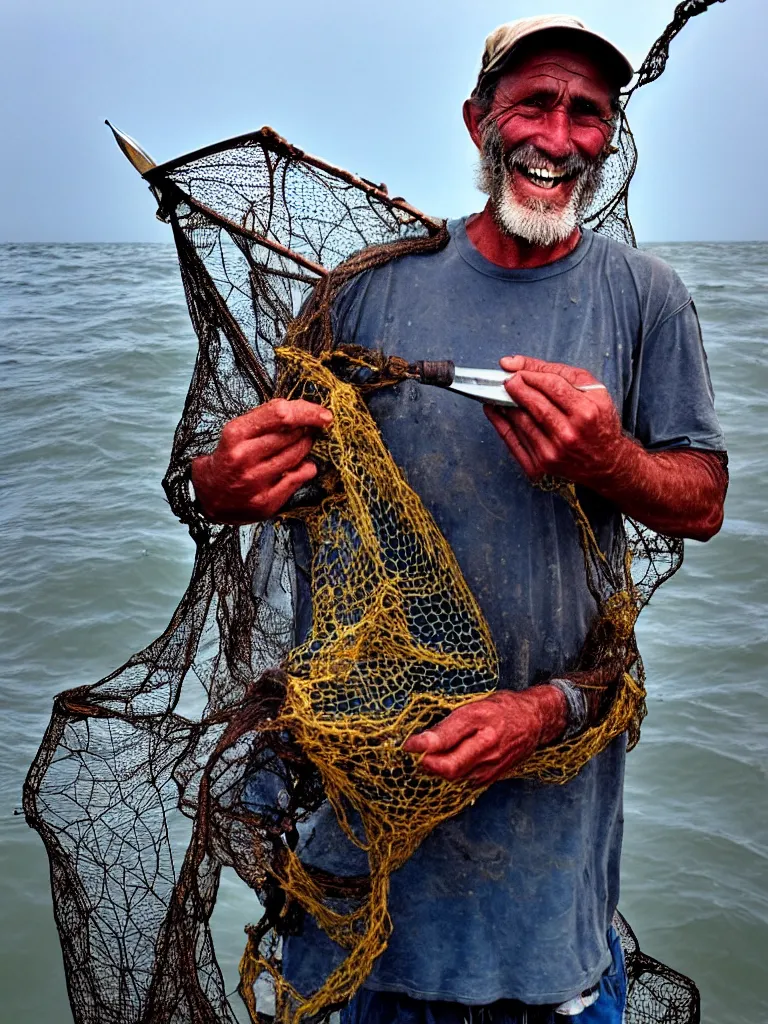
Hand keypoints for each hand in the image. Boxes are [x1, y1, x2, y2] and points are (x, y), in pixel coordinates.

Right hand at [190, 398, 332, 524]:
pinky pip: (300, 477)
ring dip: (306, 446)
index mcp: (235, 434)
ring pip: (298, 455)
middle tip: (307, 430)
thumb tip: (305, 411)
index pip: (280, 414)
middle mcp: (244, 457)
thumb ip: (266, 420)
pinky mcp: (266, 502)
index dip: (308, 411)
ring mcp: (256, 482)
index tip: (323, 414)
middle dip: (307, 429)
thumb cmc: (227, 458)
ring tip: (301, 444)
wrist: (207, 497)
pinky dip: (306, 468)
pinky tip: (300, 466)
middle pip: (293, 434)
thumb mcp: (237, 432)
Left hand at [402, 686, 566, 785]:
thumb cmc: (503, 708)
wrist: (535, 722)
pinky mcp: (492, 777)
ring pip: (454, 776)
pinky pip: (464, 779)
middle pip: (448, 768)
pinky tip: (447, 760)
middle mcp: (487, 745)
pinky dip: (451, 772)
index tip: (407, 744)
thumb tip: (424, 740)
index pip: (445, 738)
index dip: (422, 745)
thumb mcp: (475, 705)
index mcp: (480, 720)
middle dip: (427, 764)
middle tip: (415, 754)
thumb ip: (450, 724)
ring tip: (428, 755)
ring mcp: (491, 765)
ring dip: (436, 769)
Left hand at [484, 355, 628, 484]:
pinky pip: (513, 441)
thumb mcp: (590, 389)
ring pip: (520, 422)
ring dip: (505, 404)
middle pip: (534, 404)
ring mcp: (552, 453)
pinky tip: (495, 410)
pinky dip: (500, 423)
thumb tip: (513, 362)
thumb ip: (555, 371)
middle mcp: (569, 434)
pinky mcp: (539, 466)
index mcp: (586, 412)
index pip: (551, 386)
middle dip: (515, 388)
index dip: (530, 375)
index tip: (517, 371)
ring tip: (501, 393)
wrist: (606, 463)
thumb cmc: (598, 421)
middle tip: (507, 381)